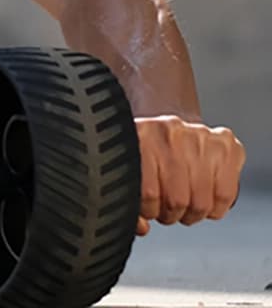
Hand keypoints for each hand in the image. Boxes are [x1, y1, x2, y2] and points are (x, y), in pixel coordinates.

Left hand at [134, 116, 244, 235]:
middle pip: (177, 200)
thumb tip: (143, 227)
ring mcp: (199, 136)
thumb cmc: (142, 151)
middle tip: (167, 207)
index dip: (148, 210)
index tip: (148, 208)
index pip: (149, 193)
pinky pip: (225, 195)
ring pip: (202, 202)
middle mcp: (170, 132)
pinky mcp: (225, 144)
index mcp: (139, 136)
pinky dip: (215, 208)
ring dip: (192, 213)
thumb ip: (124, 196)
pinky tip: (204, 199)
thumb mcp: (126, 168)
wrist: (163, 123)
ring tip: (183, 204)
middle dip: (170, 214)